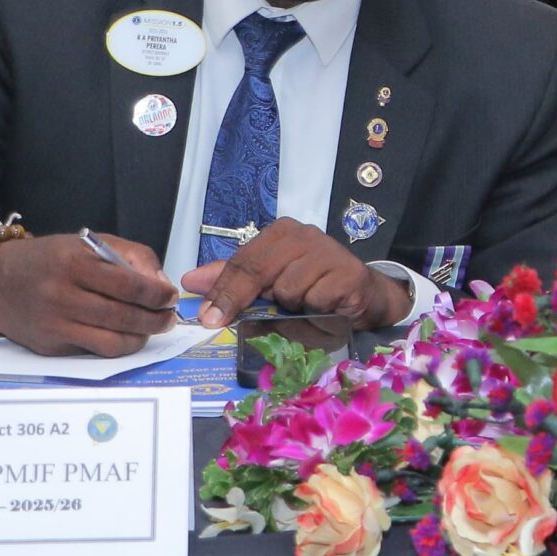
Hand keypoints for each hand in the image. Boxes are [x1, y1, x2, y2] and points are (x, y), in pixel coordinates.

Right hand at [0, 233, 178, 357]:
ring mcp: (55, 325)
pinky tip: (126, 335)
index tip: (171, 297)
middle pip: (125, 317)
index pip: (131, 286)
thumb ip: (131, 257)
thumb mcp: (89, 244)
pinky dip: (117, 346)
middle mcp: (62, 296)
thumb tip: (161, 285)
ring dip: (141, 338)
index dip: (159, 295)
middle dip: (156, 320)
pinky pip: (94, 351)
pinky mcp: (50, 346)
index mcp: (75, 264)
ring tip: (151, 329)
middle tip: (169, 317)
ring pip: (113, 342)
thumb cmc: (50, 259)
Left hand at [182, 220, 411, 345]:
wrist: (364, 298)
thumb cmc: (314, 291)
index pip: (242, 261)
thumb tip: (192, 280)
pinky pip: (315, 300)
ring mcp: (328, 251)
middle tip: (223, 321)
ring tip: (304, 306)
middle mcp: (303, 234)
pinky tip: (325, 307)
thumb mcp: (270, 286)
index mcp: (281, 234)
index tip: (206, 316)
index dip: (220, 290)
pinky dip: (315, 311)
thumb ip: (233, 281)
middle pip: (257, 271)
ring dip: (290, 307)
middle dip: (240, 300)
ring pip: (286, 289)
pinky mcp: (348, 273)